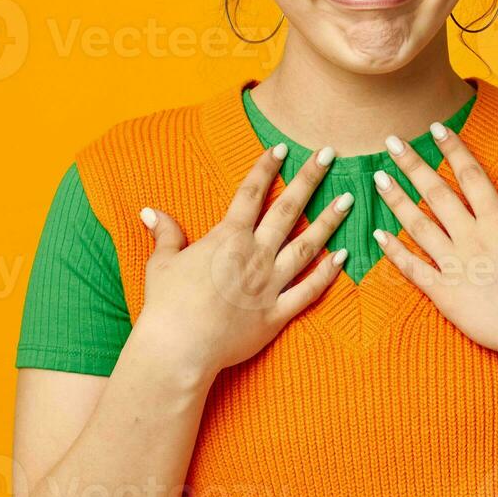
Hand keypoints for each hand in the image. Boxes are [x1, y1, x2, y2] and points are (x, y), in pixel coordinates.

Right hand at [133, 142, 350, 380]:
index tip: (281, 148)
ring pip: (306, 246)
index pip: (250, 193)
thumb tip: (150, 211)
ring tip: (348, 199)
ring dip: (328, 221)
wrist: (178, 348)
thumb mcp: (161, 263)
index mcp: (227, 238)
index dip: (266, 168)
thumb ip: (165, 234)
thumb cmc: (166, 304)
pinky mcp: (276, 314)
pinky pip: (308, 290)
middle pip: (287, 210)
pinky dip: (327, 274)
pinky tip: (343, 256)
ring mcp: (269, 284)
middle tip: (328, 154)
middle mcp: (254, 255)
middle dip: (309, 179)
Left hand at [369, 121, 497, 371]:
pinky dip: (394, 251)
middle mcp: (472, 236)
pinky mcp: (445, 293)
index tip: (436, 128)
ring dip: (397, 200)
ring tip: (378, 179)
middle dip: (412, 164)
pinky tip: (377, 235)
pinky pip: (413, 268)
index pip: (470, 175)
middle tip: (390, 142)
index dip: (453, 149)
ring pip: (418, 225)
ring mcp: (455, 264)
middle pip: (436, 192)